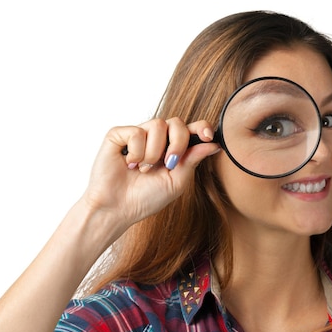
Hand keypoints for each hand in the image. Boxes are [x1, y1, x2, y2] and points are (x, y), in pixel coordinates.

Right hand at [81, 117, 218, 229]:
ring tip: (143, 169)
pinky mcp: (119, 135)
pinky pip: (136, 132)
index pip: (190, 129)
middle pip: (177, 123)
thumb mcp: (177, 181)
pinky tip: (128, 165)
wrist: (118, 208)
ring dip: (154, 152)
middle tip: (169, 163)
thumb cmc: (146, 198)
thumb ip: (193, 159)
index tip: (207, 136)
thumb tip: (214, 143)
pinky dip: (136, 151)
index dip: (201, 127)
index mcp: (172, 149)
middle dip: (177, 143)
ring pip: (157, 124)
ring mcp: (137, 134)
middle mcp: (156, 139)